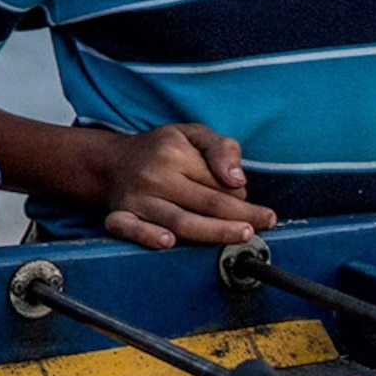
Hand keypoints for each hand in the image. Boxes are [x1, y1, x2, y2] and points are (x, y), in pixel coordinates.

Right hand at [98, 124, 275, 248]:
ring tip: (242, 235)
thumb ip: (222, 149)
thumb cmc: (159, 150)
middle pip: (207, 204)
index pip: (218, 181)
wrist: (110, 162)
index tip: (248, 199)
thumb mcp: (192, 134)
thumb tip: (237, 180)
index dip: (240, 193)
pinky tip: (167, 241)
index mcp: (174, 154)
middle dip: (242, 216)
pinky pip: (130, 229)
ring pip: (181, 221)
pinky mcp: (119, 216)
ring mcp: (136, 199)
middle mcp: (154, 176)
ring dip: (214, 232)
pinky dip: (147, 236)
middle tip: (265, 223)